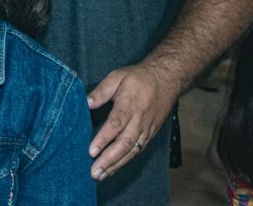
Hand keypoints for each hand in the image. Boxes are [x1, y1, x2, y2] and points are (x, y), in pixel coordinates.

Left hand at [86, 63, 179, 180]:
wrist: (166, 79)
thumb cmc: (138, 78)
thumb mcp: (117, 76)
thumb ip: (102, 90)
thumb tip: (87, 103)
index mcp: (130, 105)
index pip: (116, 125)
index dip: (103, 139)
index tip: (91, 151)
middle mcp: (139, 120)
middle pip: (124, 143)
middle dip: (109, 159)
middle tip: (94, 171)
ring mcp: (146, 129)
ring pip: (131, 151)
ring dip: (116, 164)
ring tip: (100, 175)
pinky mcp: (150, 134)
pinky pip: (137, 150)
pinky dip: (125, 161)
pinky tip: (113, 168)